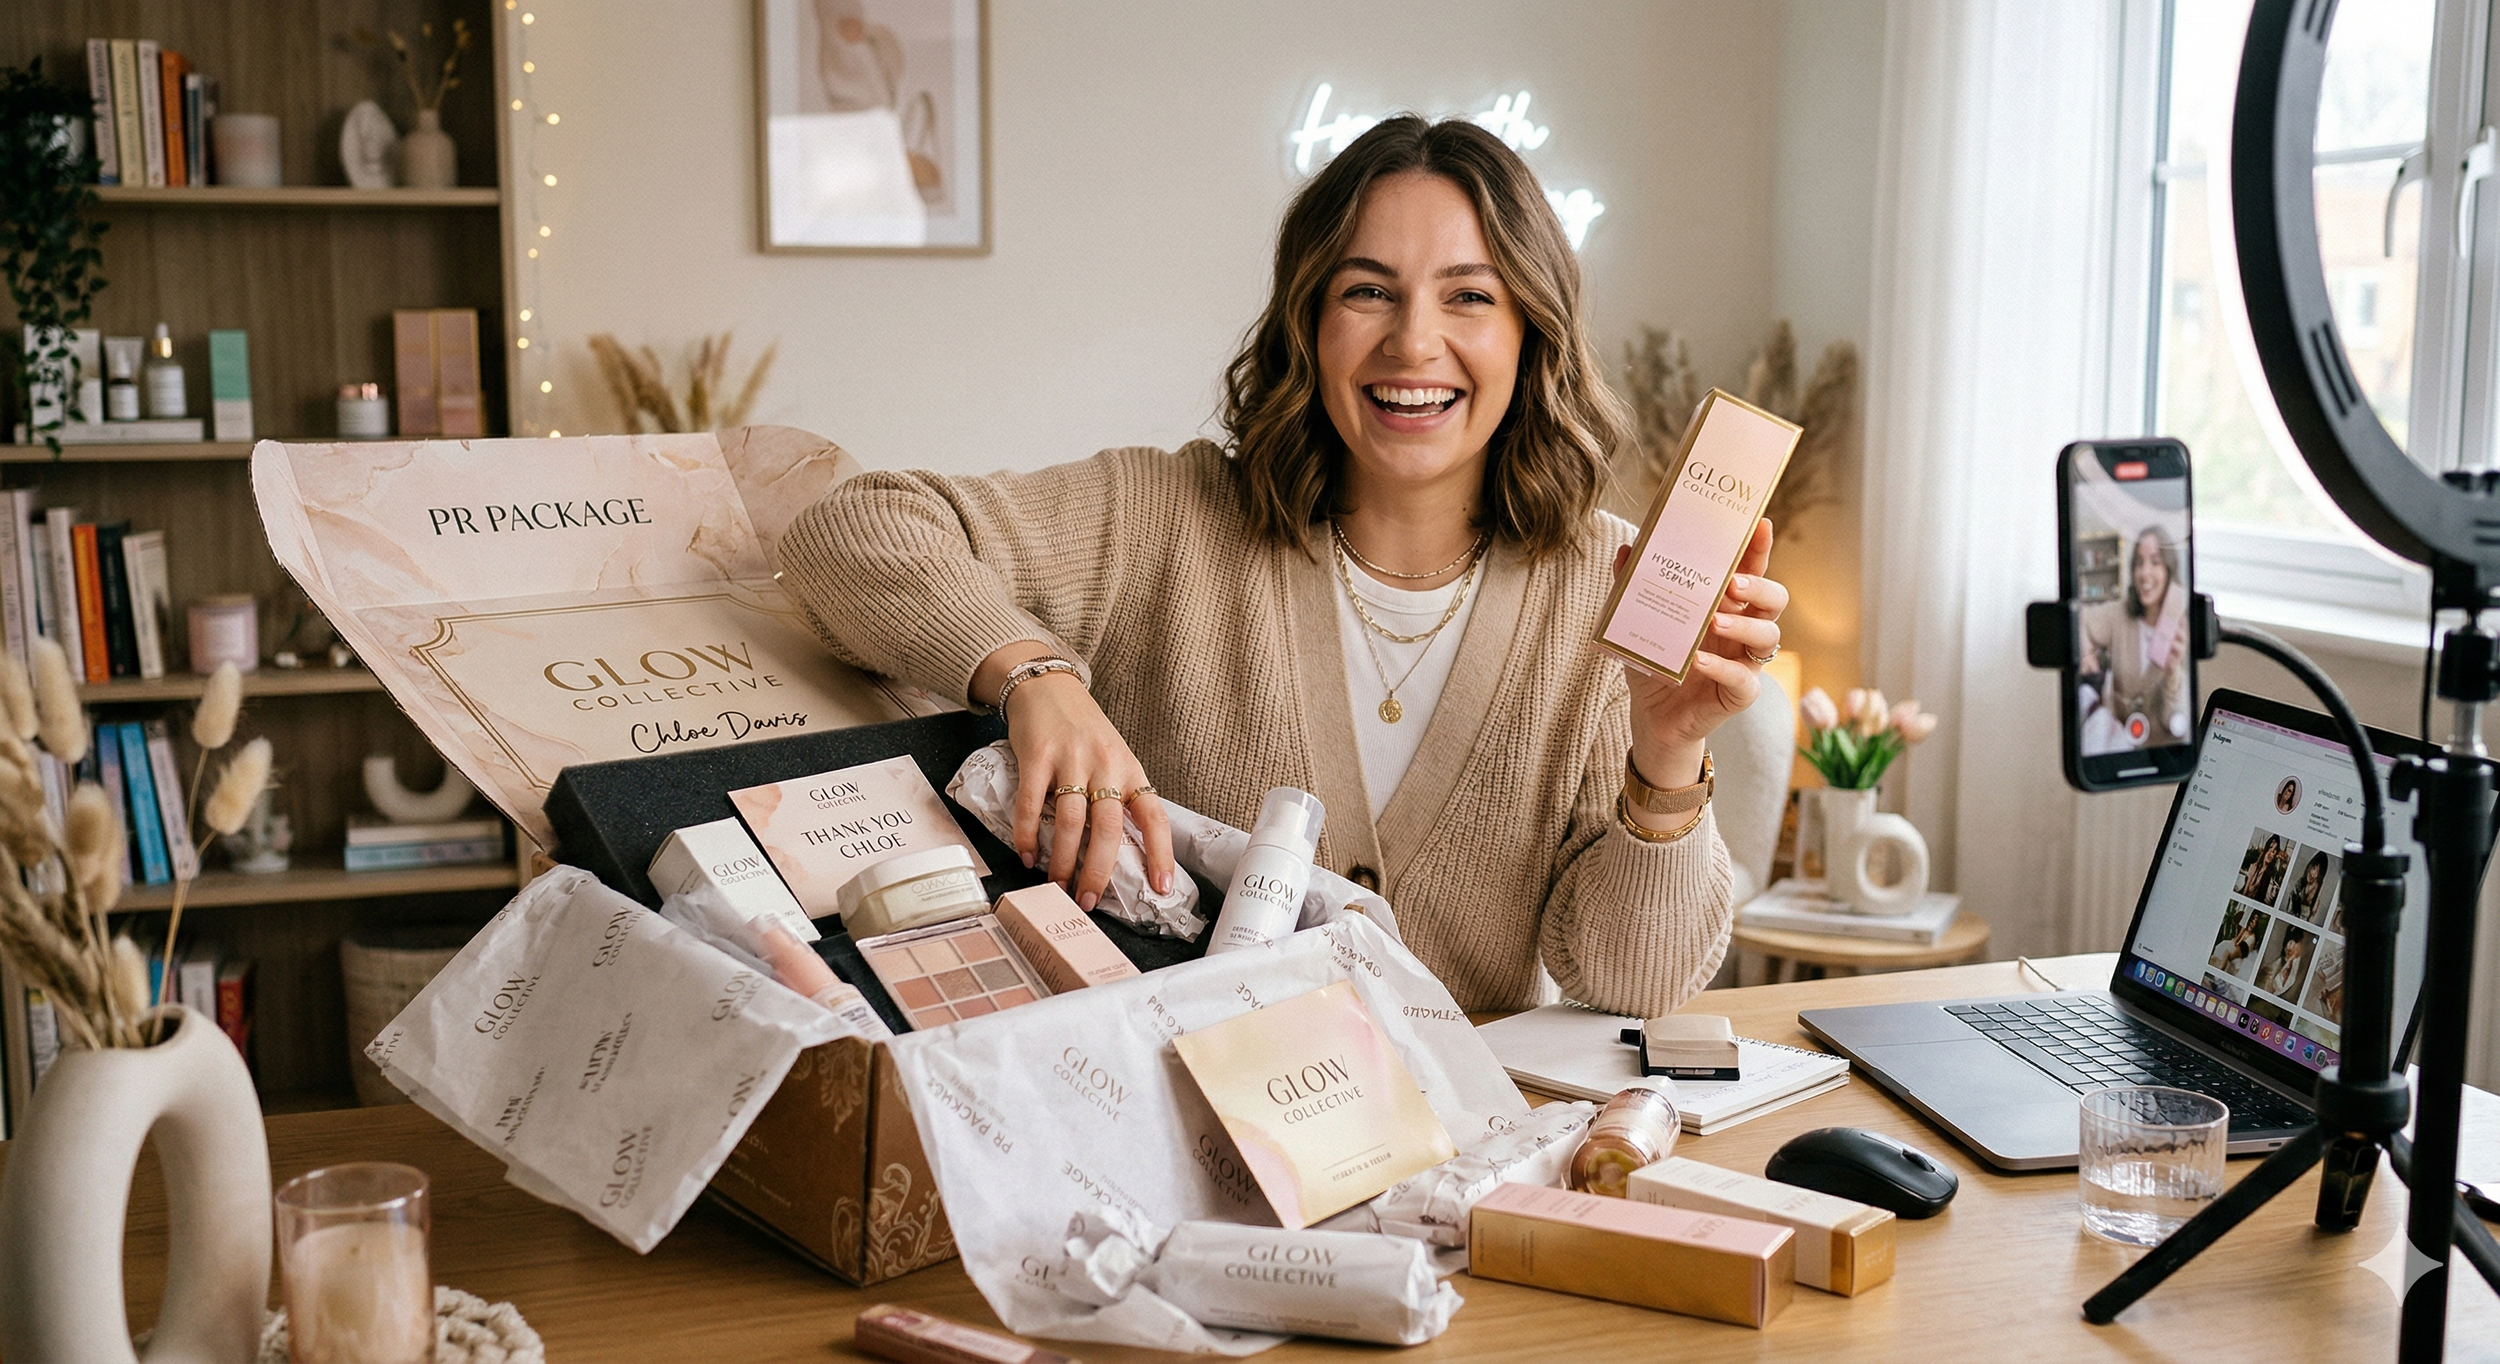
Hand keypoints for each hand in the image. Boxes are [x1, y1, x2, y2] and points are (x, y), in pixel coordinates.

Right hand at [978, 646, 1174, 909]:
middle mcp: (1105, 766)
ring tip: (1056, 884)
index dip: (1161, 854)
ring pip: (1070, 822)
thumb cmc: (1084, 730)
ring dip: (1062, 860)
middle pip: (1108, 829)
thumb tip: (1116, 853)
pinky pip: (1031, 804)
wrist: (1048, 686)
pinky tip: (1027, 855)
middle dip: (1098, 872)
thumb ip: (1117, 796)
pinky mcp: (1037, 756)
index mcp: (1130, 771)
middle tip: (1087, 900)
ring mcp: (1071, 759)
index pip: (1154, 817)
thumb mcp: (1113, 758)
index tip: (1161, 888)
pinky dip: (1027, 835)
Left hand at [1611, 518, 1787, 789]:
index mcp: (1728, 605)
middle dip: (1760, 587)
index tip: (1758, 524)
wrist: (1653, 715)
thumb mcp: (1641, 620)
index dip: (1759, 548)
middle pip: (1774, 600)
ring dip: (1744, 626)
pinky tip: (1699, 662)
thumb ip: (1635, 585)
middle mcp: (1744, 629)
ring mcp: (1745, 661)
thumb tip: (1627, 548)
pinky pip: (1744, 680)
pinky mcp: (1739, 694)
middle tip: (1733, 584)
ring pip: (1768, 637)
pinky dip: (1723, 669)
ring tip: (1714, 622)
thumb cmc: (1658, 660)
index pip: (1751, 570)